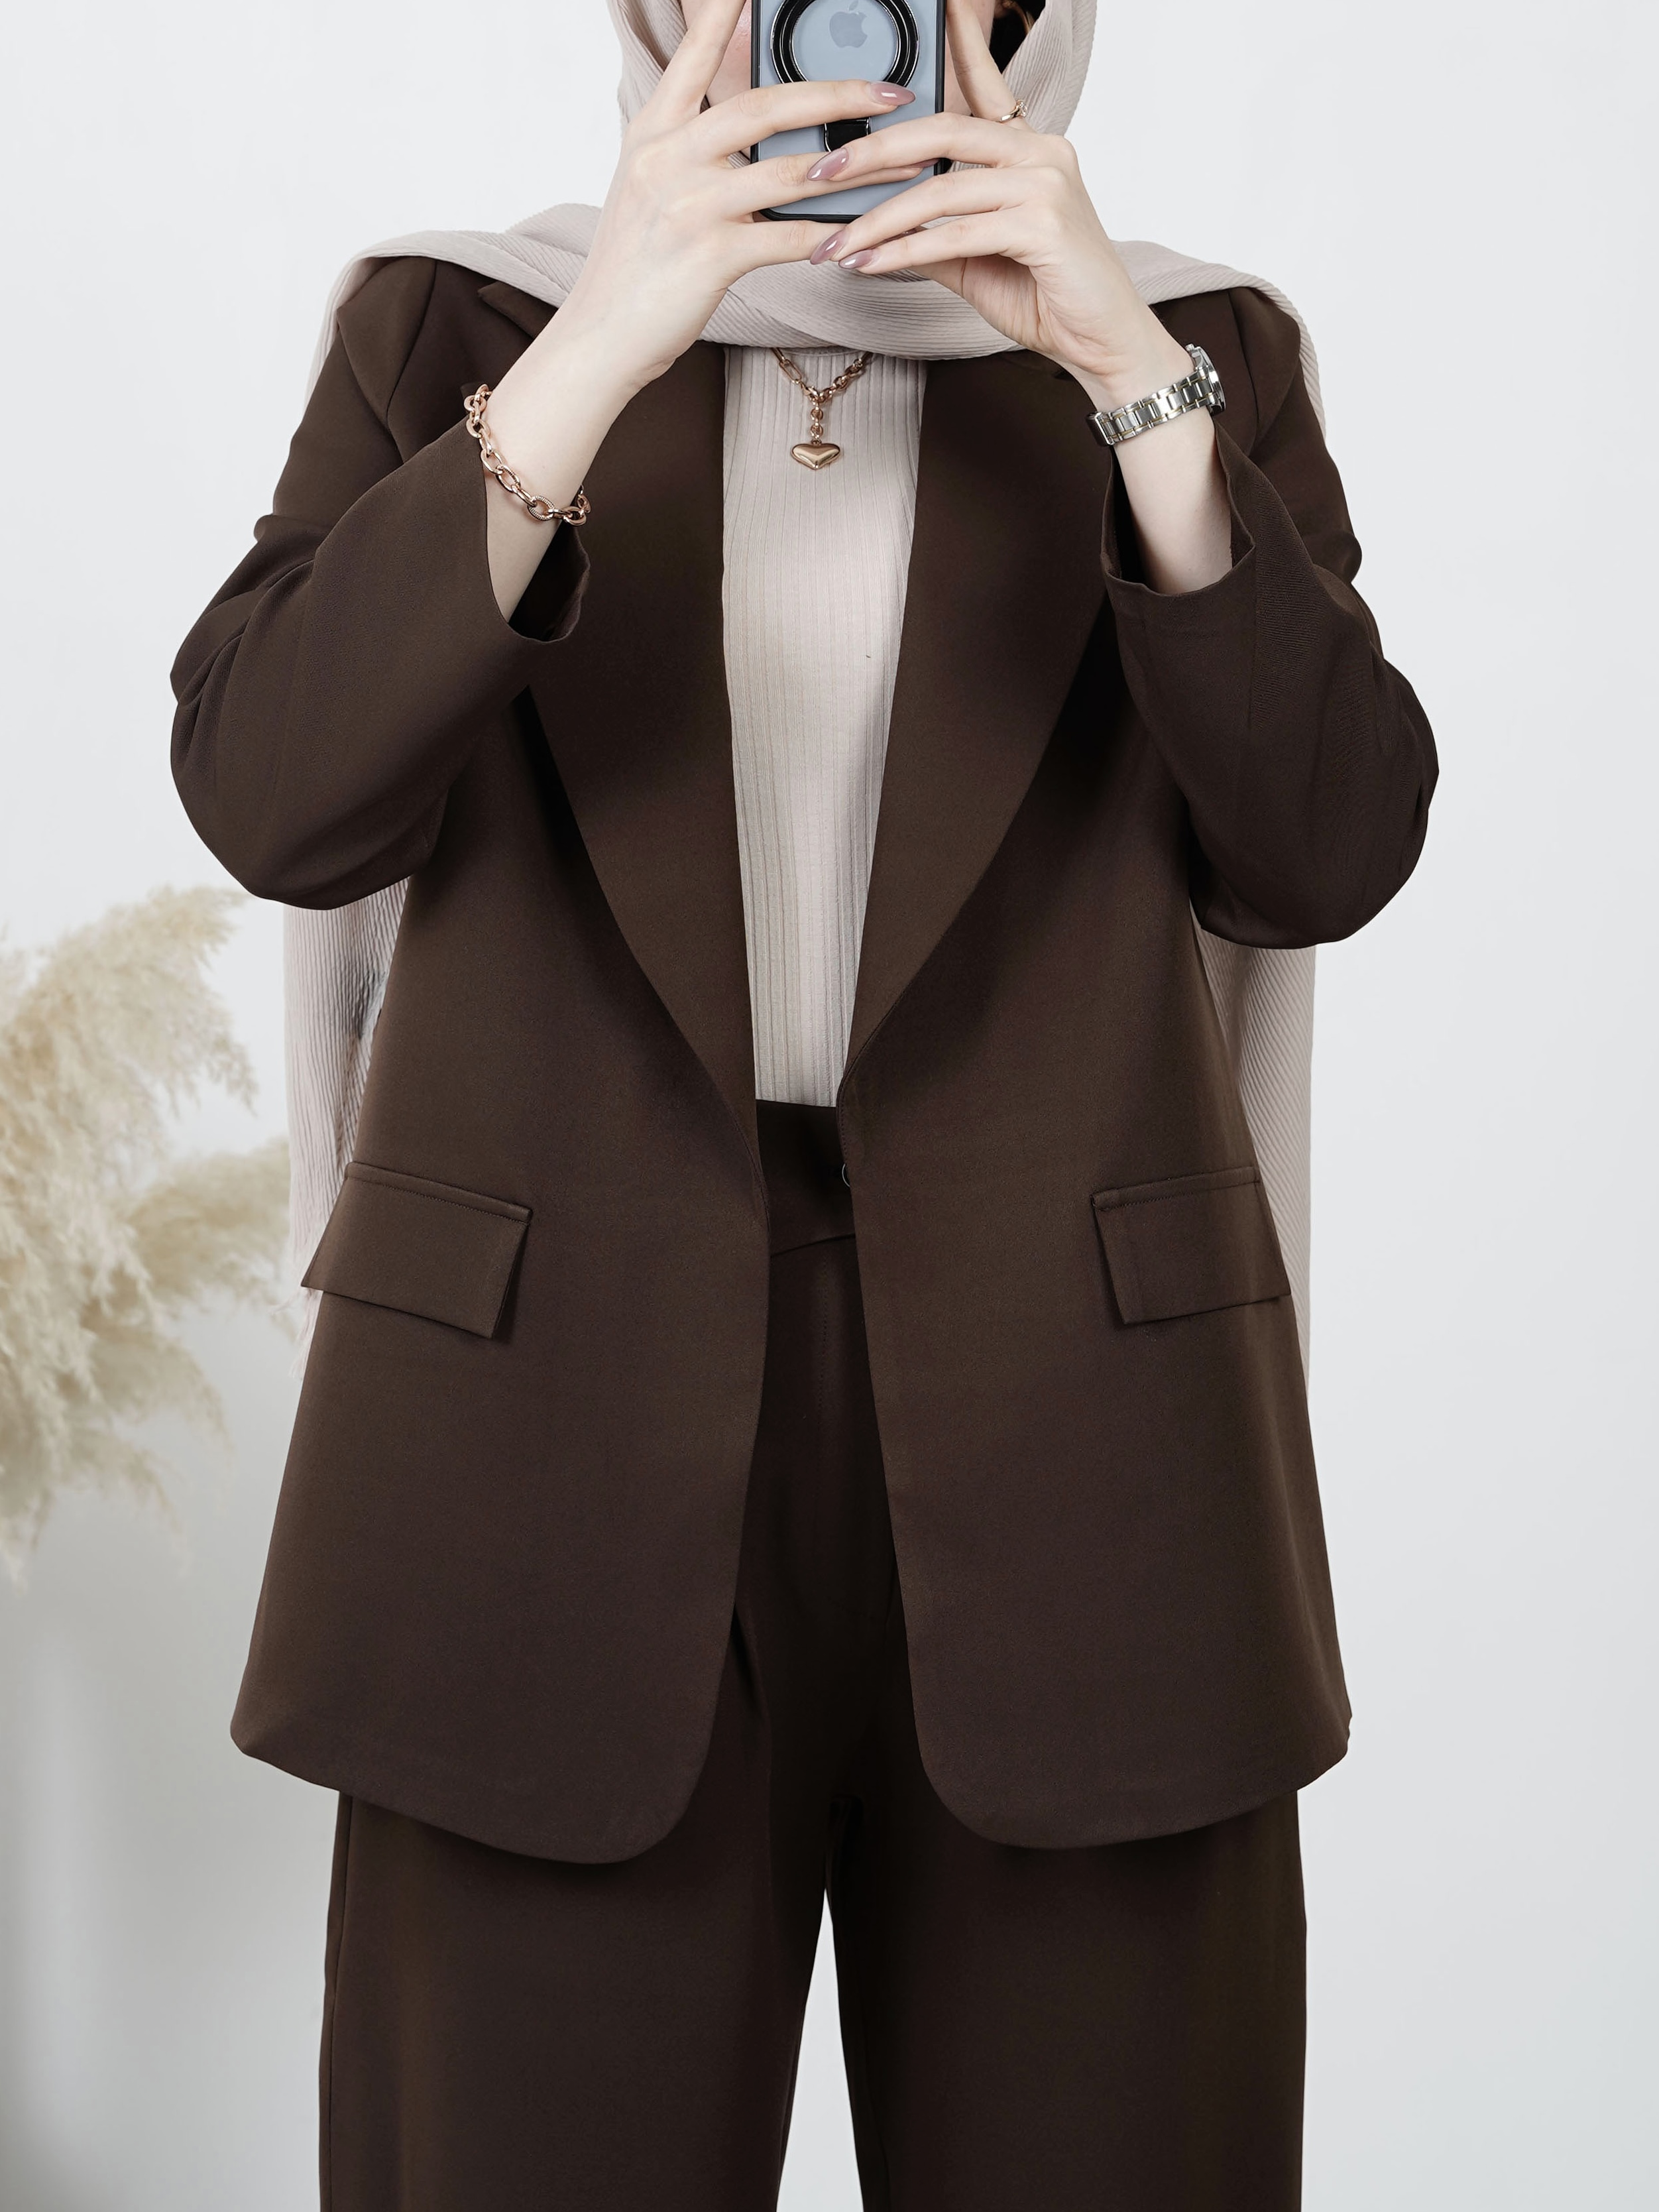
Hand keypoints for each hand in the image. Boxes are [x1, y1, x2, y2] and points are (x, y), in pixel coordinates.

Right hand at [479, 0, 925, 615]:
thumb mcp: (651, 189)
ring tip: (907, 162)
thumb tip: (755, 129)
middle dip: (837, 95)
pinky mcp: (710, 257)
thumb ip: (692, 149)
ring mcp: (689, 205)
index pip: (694, 55)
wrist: (599, 337)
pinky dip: (831, 237)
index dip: (726, 15)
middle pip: (764, 105)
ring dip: (858, 169)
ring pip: (790, 172)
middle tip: (891, 91)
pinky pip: (788, 238)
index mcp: (653, 132)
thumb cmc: (635, 268)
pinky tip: (866, 235)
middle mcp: (667, 157)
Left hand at [805, 0, 1192, 408]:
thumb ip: (932, 233)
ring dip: (878, 220)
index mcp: (1027, 150)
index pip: (984, 86)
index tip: (936, 9)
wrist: (1103, 343)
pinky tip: (869, 265)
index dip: (960, 44)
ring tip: (835, 244)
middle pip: (943, 130)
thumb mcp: (975, 258)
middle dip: (873, 151)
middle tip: (821, 172)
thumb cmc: (1047, 297)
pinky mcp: (1043, 225)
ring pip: (940, 188)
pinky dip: (905, 251)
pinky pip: (954, 233)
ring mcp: (1045, 184)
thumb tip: (873, 227)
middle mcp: (1041, 153)